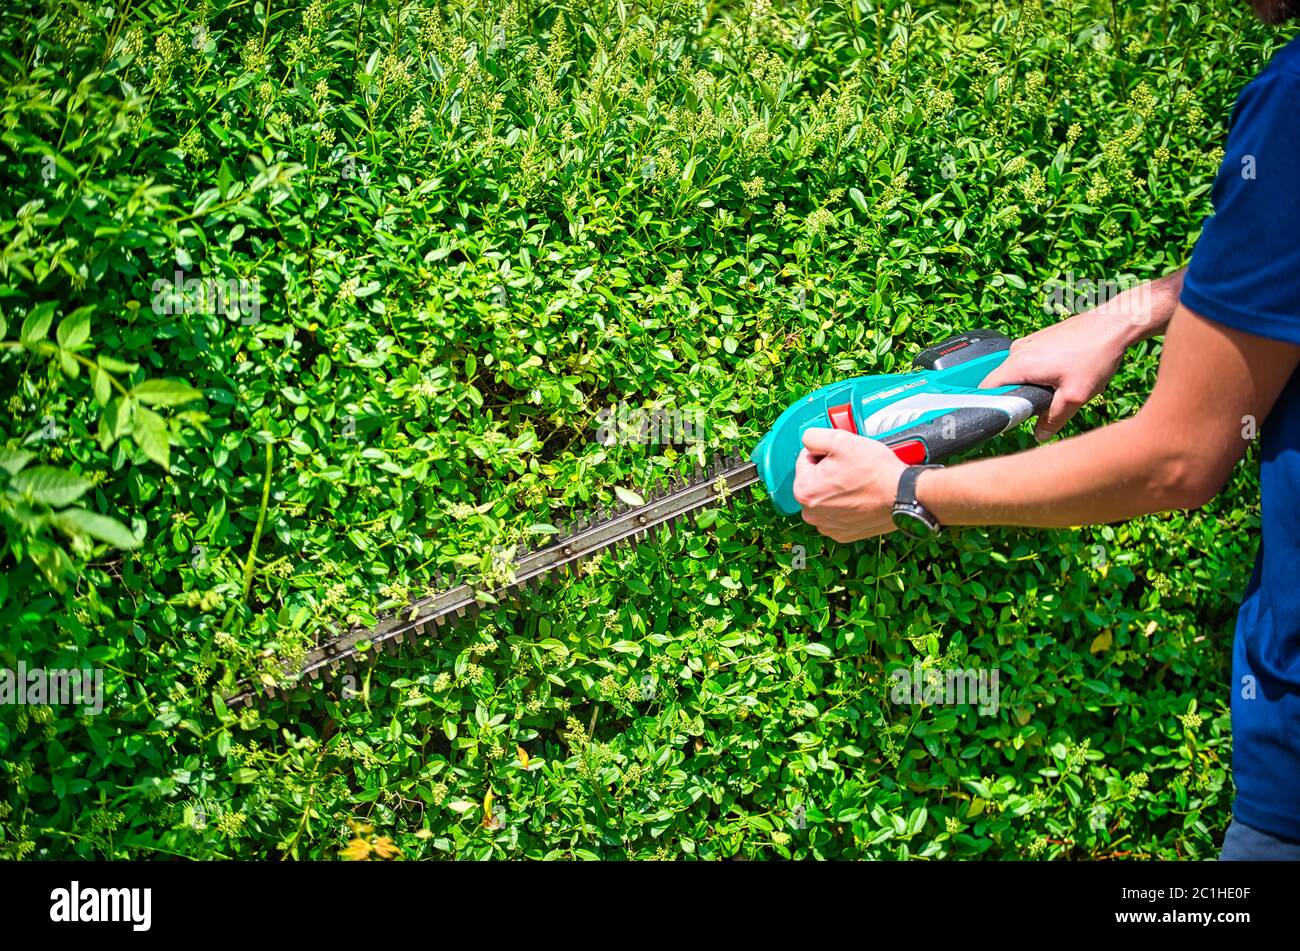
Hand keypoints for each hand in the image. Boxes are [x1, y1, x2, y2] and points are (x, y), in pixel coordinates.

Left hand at [792, 428, 907, 541]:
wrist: (904, 497)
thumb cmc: (876, 472)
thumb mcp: (841, 440)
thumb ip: (814, 437)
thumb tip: (808, 441)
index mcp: (804, 491)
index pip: (806, 460)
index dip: (825, 452)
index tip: (842, 456)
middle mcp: (811, 513)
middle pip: (815, 480)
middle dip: (830, 471)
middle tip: (852, 468)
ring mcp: (827, 526)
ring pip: (826, 497)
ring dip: (837, 489)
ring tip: (858, 483)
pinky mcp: (843, 534)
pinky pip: (838, 513)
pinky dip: (847, 505)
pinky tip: (861, 498)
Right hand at [980, 310, 1129, 440]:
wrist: (1115, 323)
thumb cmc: (1097, 354)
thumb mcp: (1076, 396)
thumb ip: (1054, 419)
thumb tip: (1040, 435)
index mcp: (1019, 363)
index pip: (987, 388)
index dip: (993, 406)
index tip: (1008, 417)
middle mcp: (1019, 350)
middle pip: (1003, 382)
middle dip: (1018, 396)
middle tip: (1043, 405)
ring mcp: (1029, 342)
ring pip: (1018, 372)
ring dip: (1032, 384)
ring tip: (1058, 387)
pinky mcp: (1041, 338)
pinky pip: (1030, 362)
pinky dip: (1040, 372)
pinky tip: (1064, 374)